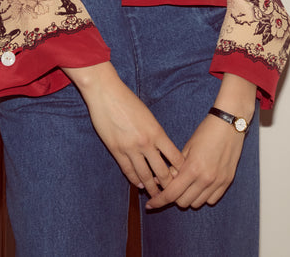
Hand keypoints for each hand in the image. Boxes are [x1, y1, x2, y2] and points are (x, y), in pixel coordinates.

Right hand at [63, 62, 183, 197]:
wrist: (106, 94)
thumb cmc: (127, 100)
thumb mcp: (147, 115)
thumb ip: (155, 132)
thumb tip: (161, 148)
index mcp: (156, 131)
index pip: (174, 157)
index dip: (179, 170)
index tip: (183, 177)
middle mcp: (145, 143)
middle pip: (161, 172)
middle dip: (167, 184)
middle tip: (172, 193)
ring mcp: (130, 148)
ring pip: (144, 176)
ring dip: (151, 187)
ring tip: (156, 195)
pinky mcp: (116, 151)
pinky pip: (128, 171)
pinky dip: (134, 180)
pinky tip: (138, 184)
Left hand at [146, 73, 256, 209]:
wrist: (230, 124)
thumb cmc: (206, 131)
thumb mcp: (187, 147)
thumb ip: (175, 166)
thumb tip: (159, 180)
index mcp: (192, 168)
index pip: (171, 194)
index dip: (159, 201)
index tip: (151, 204)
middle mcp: (205, 179)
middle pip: (183, 202)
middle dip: (174, 197)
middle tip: (171, 187)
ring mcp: (218, 182)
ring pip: (197, 203)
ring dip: (188, 197)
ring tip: (186, 185)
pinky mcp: (227, 182)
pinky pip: (211, 200)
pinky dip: (203, 196)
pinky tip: (200, 185)